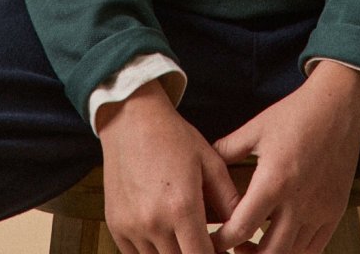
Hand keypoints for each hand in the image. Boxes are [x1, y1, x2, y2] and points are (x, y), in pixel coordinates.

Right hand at [97, 80, 241, 253]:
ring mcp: (131, 227)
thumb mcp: (210, 162)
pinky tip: (164, 237)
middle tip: (204, 244)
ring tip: (184, 238)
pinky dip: (152, 253)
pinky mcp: (116, 226)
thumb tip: (243, 228)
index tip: (221, 251)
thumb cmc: (174, 137)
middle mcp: (154, 222)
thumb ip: (228, 200)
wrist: (131, 119)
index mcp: (182, 206)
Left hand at [211, 63, 359, 253]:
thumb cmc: (295, 115)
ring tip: (255, 245)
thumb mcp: (255, 128)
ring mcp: (319, 210)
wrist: (338, 107)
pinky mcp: (335, 211)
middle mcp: (298, 202)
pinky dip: (295, 252)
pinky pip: (315, 248)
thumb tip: (204, 166)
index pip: (241, 227)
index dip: (221, 241)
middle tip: (233, 247)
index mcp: (273, 181)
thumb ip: (227, 150)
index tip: (211, 241)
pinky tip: (282, 241)